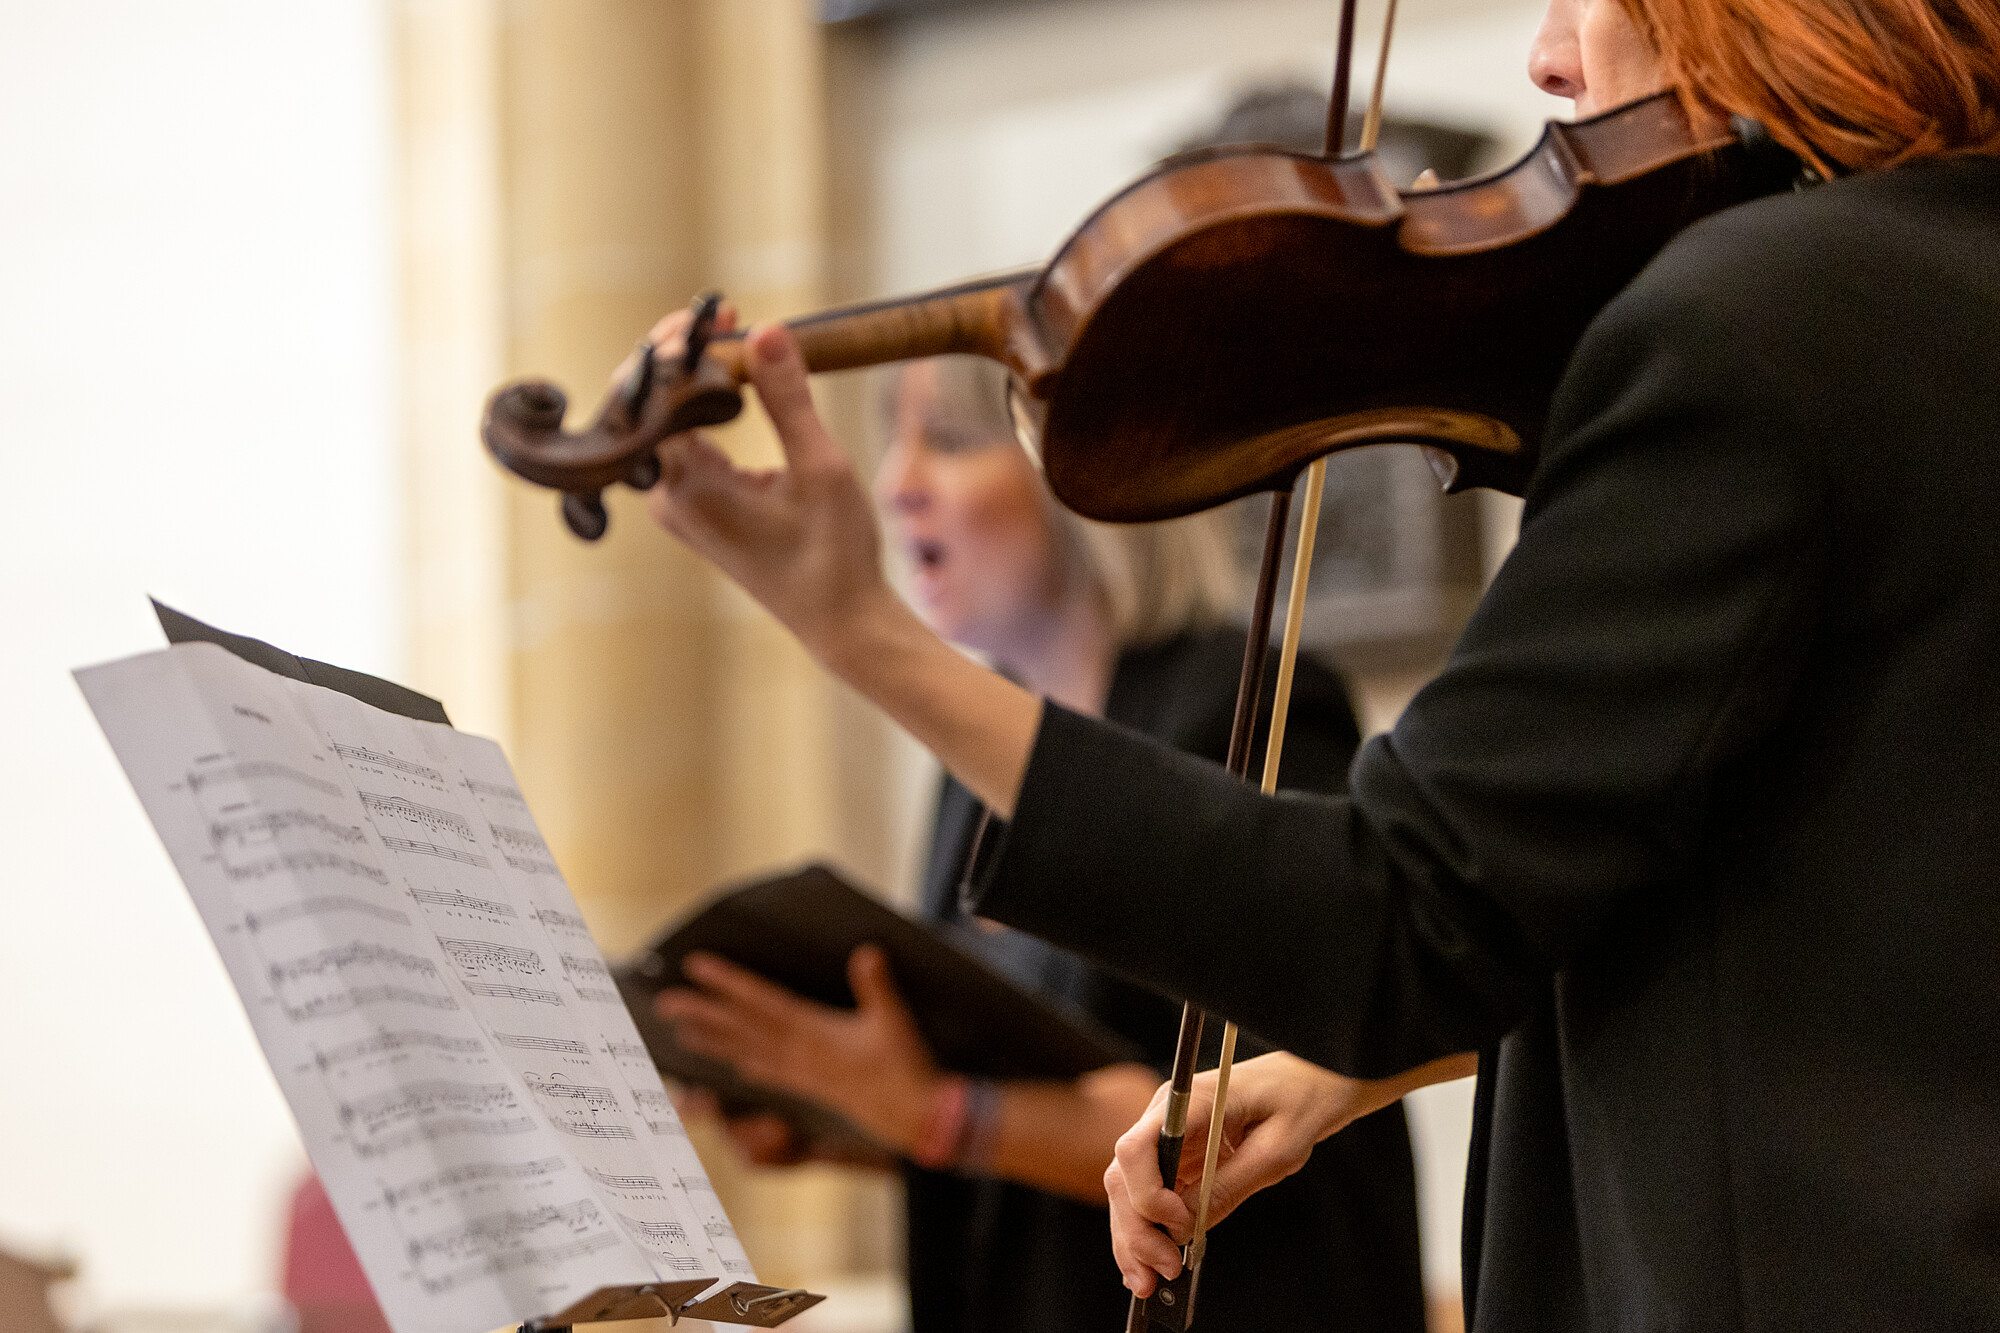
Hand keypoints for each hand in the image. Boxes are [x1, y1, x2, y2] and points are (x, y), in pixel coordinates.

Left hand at [644, 313, 903, 666]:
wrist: (842, 622)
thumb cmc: (836, 555)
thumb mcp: (821, 468)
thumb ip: (788, 398)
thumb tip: (767, 330)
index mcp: (687, 488)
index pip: (656, 396)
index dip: (683, 345)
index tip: (725, 314)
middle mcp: (667, 497)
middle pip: (648, 403)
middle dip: (682, 353)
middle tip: (729, 318)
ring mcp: (676, 504)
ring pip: (664, 420)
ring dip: (695, 376)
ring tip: (737, 340)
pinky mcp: (694, 507)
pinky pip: (682, 441)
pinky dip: (705, 406)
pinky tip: (736, 380)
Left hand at [655, 945, 943, 1153]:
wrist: (913, 1116)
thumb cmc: (904, 1067)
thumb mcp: (894, 1021)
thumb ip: (877, 986)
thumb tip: (867, 952)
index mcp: (813, 1034)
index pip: (761, 1003)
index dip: (728, 984)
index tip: (696, 968)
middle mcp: (798, 1054)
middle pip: (741, 1030)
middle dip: (703, 1014)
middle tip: (664, 1003)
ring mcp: (800, 1073)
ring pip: (746, 1053)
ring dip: (713, 1042)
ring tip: (681, 1034)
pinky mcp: (809, 1087)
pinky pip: (767, 1074)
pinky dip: (745, 1066)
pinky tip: (733, 1065)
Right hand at [1104, 1050, 1475, 1295]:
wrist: (1317, 1078)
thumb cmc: (1303, 1101)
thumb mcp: (1277, 1151)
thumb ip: (1229, 1186)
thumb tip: (1187, 1228)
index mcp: (1187, 1101)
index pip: (1136, 1148)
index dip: (1147, 1196)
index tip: (1180, 1226)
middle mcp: (1166, 1115)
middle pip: (1123, 1176)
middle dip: (1135, 1229)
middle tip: (1163, 1272)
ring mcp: (1169, 1134)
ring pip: (1128, 1190)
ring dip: (1133, 1237)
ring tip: (1150, 1282)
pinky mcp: (1179, 1154)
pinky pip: (1151, 1194)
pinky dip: (1148, 1229)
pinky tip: (1155, 1262)